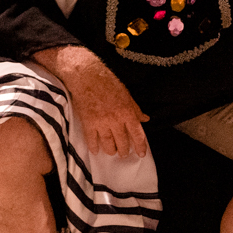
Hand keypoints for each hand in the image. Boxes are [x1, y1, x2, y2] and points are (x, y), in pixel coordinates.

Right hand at [32, 46, 148, 156]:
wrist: (87, 78)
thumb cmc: (109, 84)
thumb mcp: (127, 95)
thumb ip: (136, 110)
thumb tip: (145, 119)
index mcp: (128, 113)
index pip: (137, 134)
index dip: (140, 146)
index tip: (141, 154)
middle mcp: (116, 121)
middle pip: (122, 142)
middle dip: (124, 150)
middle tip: (124, 154)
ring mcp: (101, 123)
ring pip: (108, 144)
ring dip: (111, 150)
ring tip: (112, 152)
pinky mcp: (88, 123)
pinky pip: (91, 140)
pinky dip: (94, 147)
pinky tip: (95, 151)